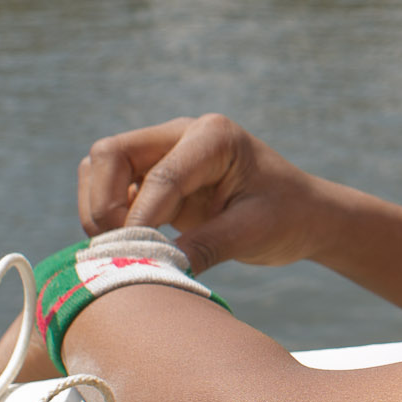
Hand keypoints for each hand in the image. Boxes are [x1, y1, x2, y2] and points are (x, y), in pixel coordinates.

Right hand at [78, 114, 340, 273]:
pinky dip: (106, 216)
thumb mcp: (253, 234)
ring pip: (100, 168)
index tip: (135, 257)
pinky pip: (109, 187)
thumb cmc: (287, 217)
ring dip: (99, 210)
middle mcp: (182, 134)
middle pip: (111, 154)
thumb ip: (205, 247)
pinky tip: (129, 243)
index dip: (141, 218)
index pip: (161, 173)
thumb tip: (151, 267)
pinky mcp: (152, 176)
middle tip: (121, 248)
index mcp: (214, 136)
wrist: (301, 214)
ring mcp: (163, 151)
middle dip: (105, 204)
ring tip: (124, 248)